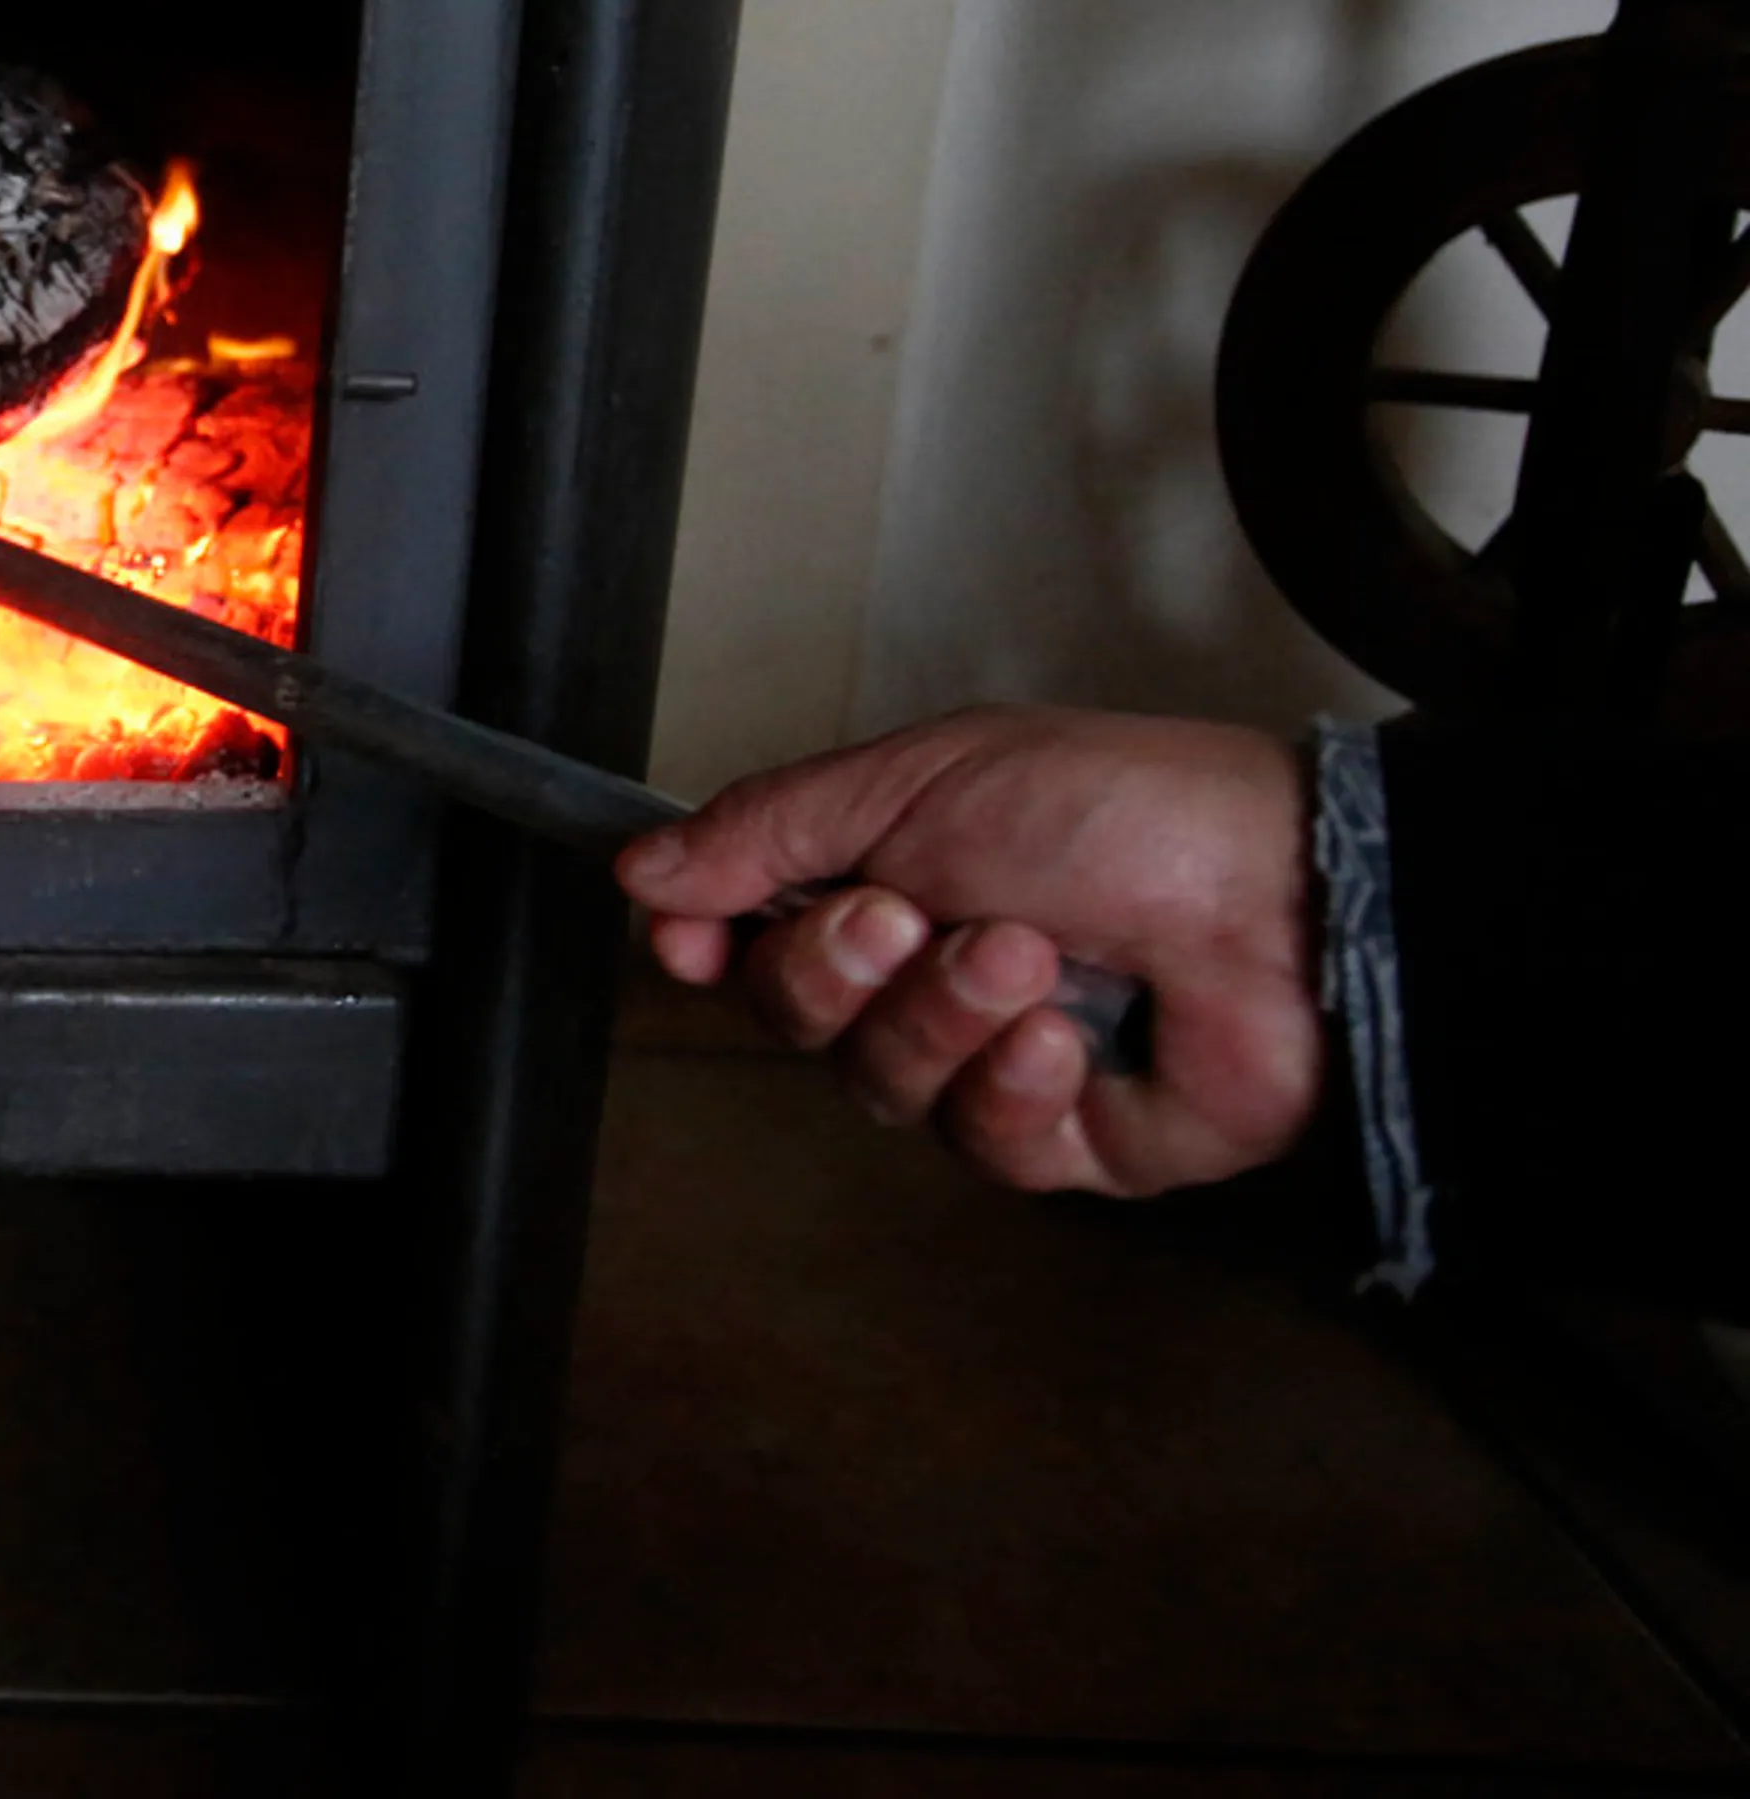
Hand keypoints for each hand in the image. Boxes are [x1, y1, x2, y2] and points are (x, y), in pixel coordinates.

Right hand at [614, 706, 1324, 1196]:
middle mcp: (927, 970)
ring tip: (1028, 957)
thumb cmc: (1119, 809)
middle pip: (796, 1015)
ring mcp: (993, 1059)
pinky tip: (1069, 1038)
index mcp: (888, 872)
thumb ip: (772, 830)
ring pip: (883, 1084)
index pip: (748, 934)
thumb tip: (642, 870)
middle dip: (836, 970)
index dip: (706, 944)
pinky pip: (983, 1147)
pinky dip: (1014, 1088)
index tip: (692, 940)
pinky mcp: (1066, 1138)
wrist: (1286, 896)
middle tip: (907, 915)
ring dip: (942, 1017)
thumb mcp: (922, 779)